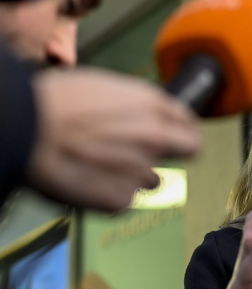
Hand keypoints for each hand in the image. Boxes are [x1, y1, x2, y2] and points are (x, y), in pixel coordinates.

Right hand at [28, 69, 200, 210]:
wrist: (24, 128)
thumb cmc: (55, 102)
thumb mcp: (106, 87)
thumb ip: (137, 106)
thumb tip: (146, 116)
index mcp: (152, 106)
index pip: (190, 126)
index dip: (183, 132)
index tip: (176, 138)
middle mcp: (156, 139)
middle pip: (184, 153)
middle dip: (167, 154)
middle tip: (136, 155)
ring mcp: (141, 171)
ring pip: (152, 180)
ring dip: (134, 176)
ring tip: (98, 166)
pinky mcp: (122, 199)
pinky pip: (125, 200)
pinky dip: (110, 195)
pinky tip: (87, 181)